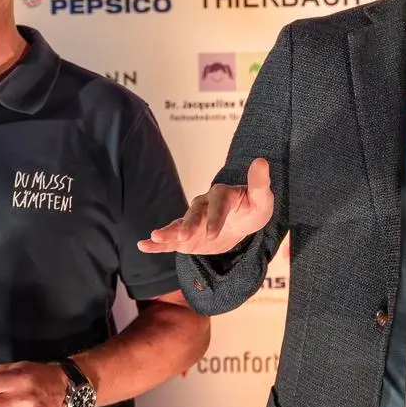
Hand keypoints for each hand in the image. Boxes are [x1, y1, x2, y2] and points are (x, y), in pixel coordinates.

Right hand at [139, 157, 274, 254]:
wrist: (243, 222)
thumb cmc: (253, 208)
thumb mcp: (261, 198)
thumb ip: (259, 183)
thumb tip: (261, 161)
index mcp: (221, 195)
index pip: (217, 204)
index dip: (214, 218)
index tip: (213, 233)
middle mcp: (204, 205)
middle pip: (194, 213)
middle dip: (188, 224)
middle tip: (184, 236)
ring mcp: (193, 220)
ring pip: (179, 225)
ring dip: (168, 231)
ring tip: (155, 236)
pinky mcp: (187, 236)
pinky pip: (171, 239)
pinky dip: (158, 242)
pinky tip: (143, 245)